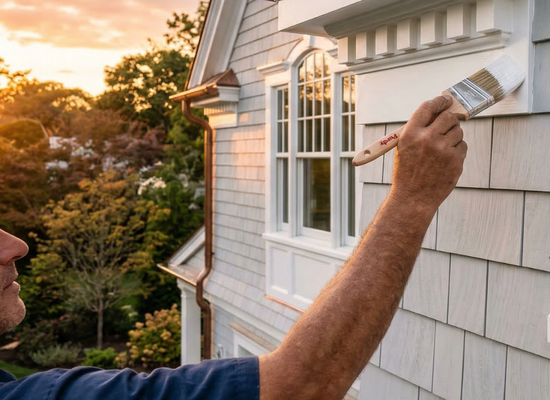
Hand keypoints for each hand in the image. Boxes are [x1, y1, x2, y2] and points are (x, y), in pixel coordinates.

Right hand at [390, 95, 467, 209]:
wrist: (413, 198)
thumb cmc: (406, 173)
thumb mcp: (404, 148)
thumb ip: (418, 130)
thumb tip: (436, 114)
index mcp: (411, 134)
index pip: (428, 107)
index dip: (439, 101)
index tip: (445, 100)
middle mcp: (427, 139)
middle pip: (448, 117)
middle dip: (450, 119)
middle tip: (448, 124)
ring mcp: (443, 150)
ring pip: (458, 132)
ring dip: (453, 136)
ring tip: (442, 149)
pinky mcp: (456, 161)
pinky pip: (463, 146)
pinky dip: (457, 150)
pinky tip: (446, 160)